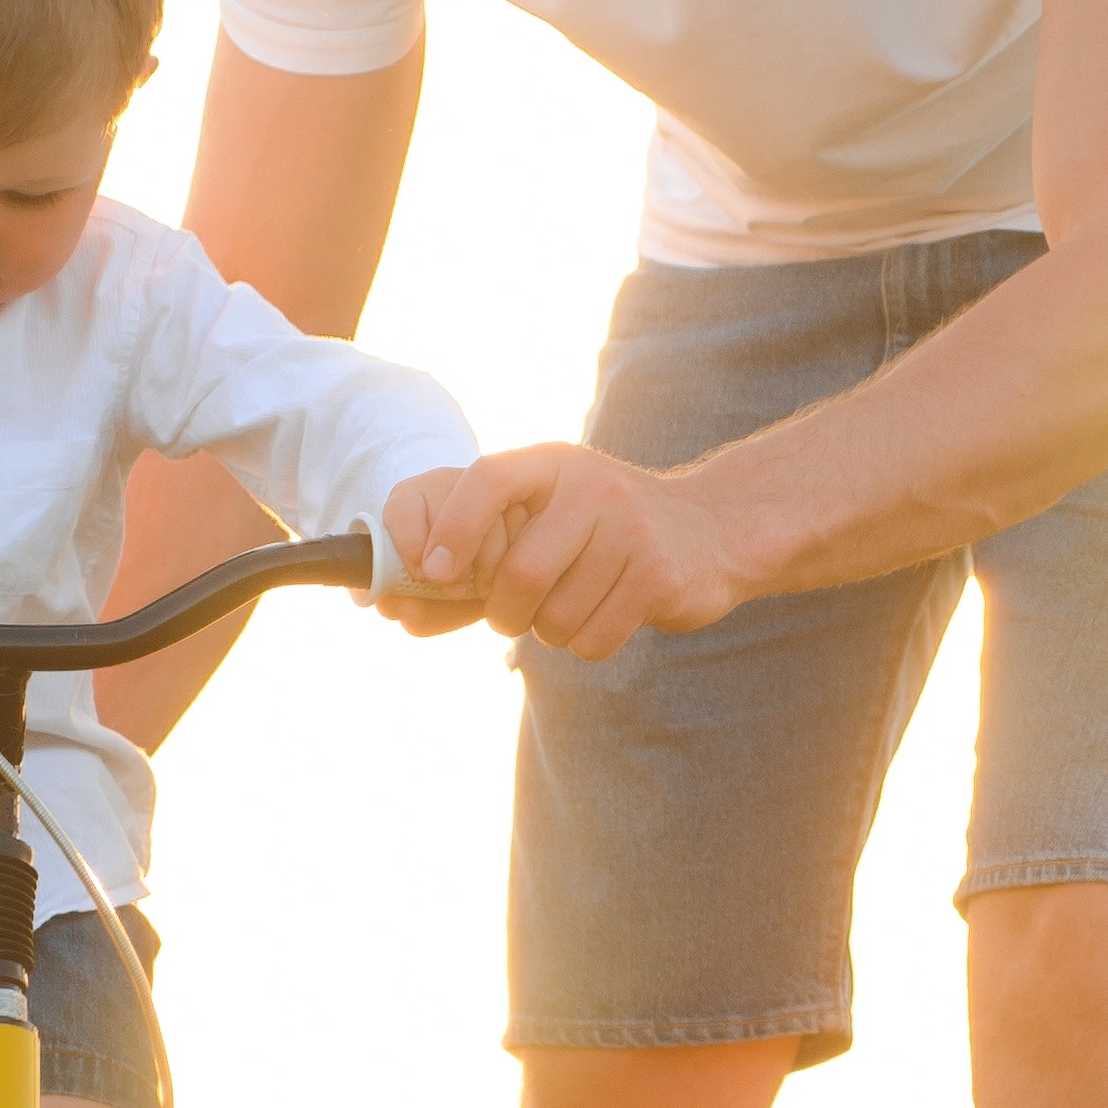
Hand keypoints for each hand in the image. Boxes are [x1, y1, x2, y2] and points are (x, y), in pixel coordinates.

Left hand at [383, 446, 757, 659]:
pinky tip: (610, 614)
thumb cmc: (603, 530)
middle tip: (512, 617)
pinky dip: (588, 643)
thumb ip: (483, 549)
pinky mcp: (659, 577)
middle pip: (520, 573)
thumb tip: (394, 606)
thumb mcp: (550, 511)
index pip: (488, 480)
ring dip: (551, 631)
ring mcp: (631, 531)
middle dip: (504, 612)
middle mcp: (593, 489)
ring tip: (574, 606)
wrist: (713, 531)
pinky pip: (594, 637)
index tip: (439, 574)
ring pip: (555, 616)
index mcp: (553, 465)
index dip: (453, 528)